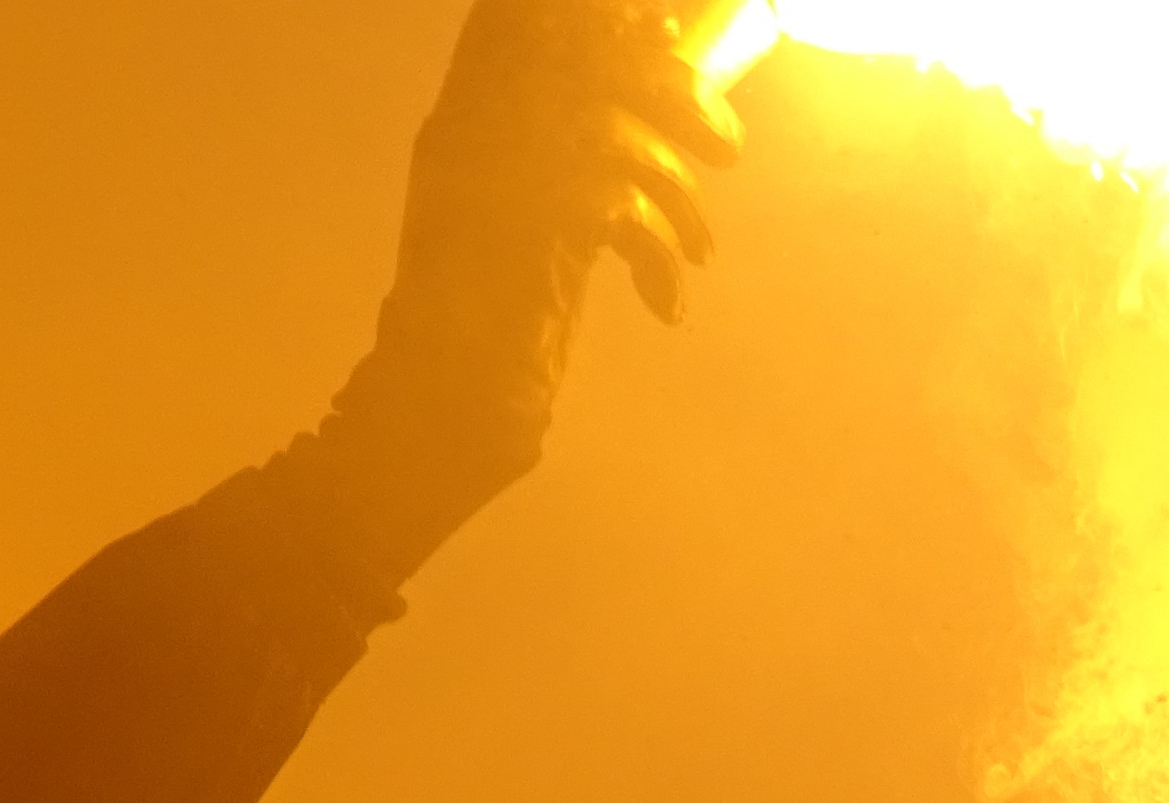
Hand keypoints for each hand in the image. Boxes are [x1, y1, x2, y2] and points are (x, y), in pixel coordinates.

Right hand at [320, 2, 741, 560]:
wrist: (443, 399)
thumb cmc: (479, 319)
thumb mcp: (509, 211)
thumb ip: (550, 152)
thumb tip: (636, 109)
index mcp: (465, 113)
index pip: (536, 21)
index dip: (614, 23)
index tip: (665, 39)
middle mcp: (480, 123)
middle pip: (600, 58)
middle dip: (680, 95)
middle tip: (724, 146)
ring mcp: (509, 166)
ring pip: (632, 140)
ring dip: (684, 203)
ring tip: (698, 251)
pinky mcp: (547, 217)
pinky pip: (634, 210)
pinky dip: (663, 260)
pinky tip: (665, 303)